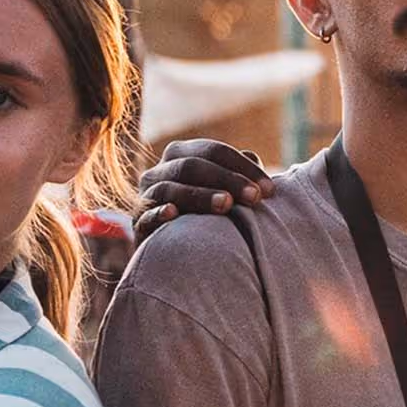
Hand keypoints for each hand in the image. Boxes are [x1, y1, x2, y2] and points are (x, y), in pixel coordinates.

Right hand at [133, 140, 274, 242]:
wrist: (175, 254)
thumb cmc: (207, 217)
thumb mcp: (224, 193)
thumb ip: (237, 174)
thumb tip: (251, 157)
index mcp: (182, 155)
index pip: (213, 151)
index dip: (242, 167)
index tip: (269, 190)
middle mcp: (160, 171)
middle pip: (192, 165)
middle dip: (227, 180)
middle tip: (254, 198)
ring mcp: (146, 196)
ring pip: (170, 188)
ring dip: (200, 195)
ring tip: (227, 205)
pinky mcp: (137, 224)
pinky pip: (145, 215)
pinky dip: (159, 212)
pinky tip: (175, 214)